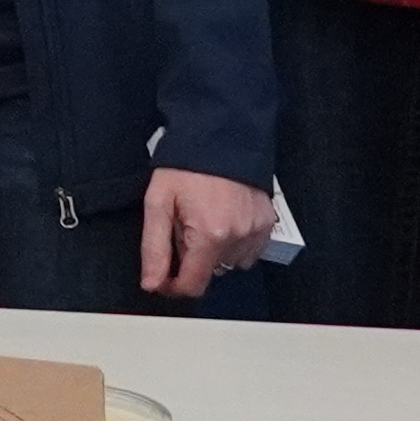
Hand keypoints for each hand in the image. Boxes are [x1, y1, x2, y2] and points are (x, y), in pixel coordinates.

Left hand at [139, 165, 278, 300]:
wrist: (221, 135)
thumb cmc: (186, 166)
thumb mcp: (158, 202)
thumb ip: (154, 247)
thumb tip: (152, 283)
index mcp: (210, 235)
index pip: (193, 285)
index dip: (174, 286)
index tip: (164, 275)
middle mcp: (238, 238)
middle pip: (210, 272)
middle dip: (193, 258)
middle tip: (184, 226)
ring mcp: (256, 231)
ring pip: (229, 262)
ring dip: (214, 251)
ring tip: (205, 219)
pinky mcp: (267, 223)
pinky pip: (248, 250)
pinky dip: (234, 243)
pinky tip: (223, 218)